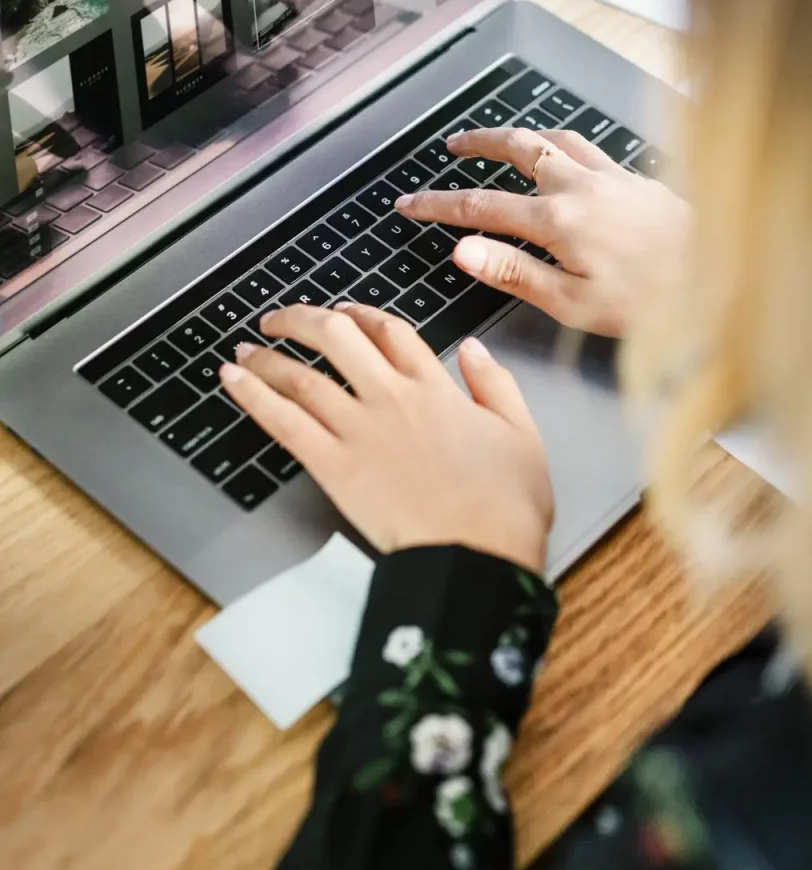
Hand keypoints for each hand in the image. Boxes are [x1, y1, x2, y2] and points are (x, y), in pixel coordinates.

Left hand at [219, 303, 553, 574]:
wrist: (476, 557)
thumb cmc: (505, 506)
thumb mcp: (522, 433)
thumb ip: (496, 384)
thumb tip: (475, 350)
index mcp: (435, 388)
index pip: (390, 331)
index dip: (362, 315)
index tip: (345, 312)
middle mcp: (391, 398)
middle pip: (336, 337)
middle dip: (301, 319)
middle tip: (280, 318)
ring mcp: (359, 430)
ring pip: (301, 376)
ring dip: (268, 355)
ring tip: (245, 347)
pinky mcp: (334, 467)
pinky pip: (284, 421)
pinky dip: (253, 396)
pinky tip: (232, 379)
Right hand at [395, 128, 688, 336]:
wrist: (723, 278)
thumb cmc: (653, 303)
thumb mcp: (573, 304)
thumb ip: (514, 271)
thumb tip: (462, 249)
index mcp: (557, 221)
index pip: (480, 206)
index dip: (439, 204)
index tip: (411, 204)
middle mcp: (581, 187)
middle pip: (518, 148)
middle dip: (479, 143)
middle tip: (454, 145)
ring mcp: (612, 177)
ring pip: (557, 138)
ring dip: (523, 135)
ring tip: (504, 139)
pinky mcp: (638, 180)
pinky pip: (591, 147)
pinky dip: (566, 143)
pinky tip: (570, 155)